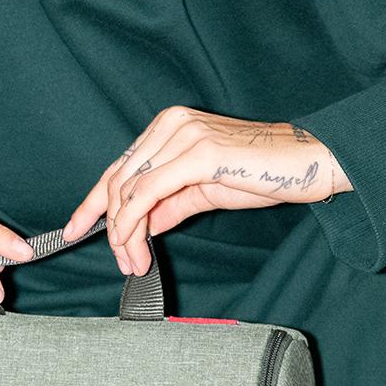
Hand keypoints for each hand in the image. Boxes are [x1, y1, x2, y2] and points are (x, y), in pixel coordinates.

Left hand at [61, 108, 350, 275]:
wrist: (311, 161)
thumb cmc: (264, 171)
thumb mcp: (206, 190)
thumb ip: (171, 203)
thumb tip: (142, 226)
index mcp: (169, 125)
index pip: (120, 166)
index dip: (93, 201)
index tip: (74, 229)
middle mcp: (170, 124)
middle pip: (118, 179)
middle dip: (110, 227)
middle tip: (122, 261)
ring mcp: (183, 135)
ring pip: (129, 189)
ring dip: (123, 233)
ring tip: (133, 262)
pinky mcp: (198, 154)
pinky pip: (148, 194)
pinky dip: (135, 224)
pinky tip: (139, 247)